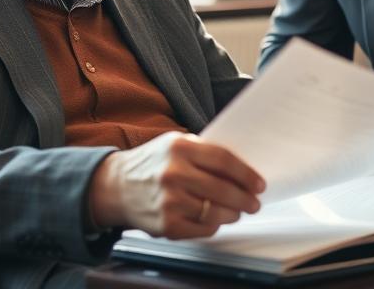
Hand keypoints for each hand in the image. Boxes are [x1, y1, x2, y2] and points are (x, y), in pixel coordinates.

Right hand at [88, 131, 264, 238]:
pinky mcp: (166, 225)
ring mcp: (169, 201)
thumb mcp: (173, 144)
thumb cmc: (151, 164)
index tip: (258, 184)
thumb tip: (241, 169)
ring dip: (233, 213)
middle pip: (223, 189)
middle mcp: (173, 174)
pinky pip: (203, 229)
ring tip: (236, 211)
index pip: (224, 161)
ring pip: (216, 212)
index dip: (246, 174)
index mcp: (178, 148)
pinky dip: (213, 225)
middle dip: (245, 198)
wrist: (115, 186)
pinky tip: (213, 218)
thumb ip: (203, 152)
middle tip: (254, 202)